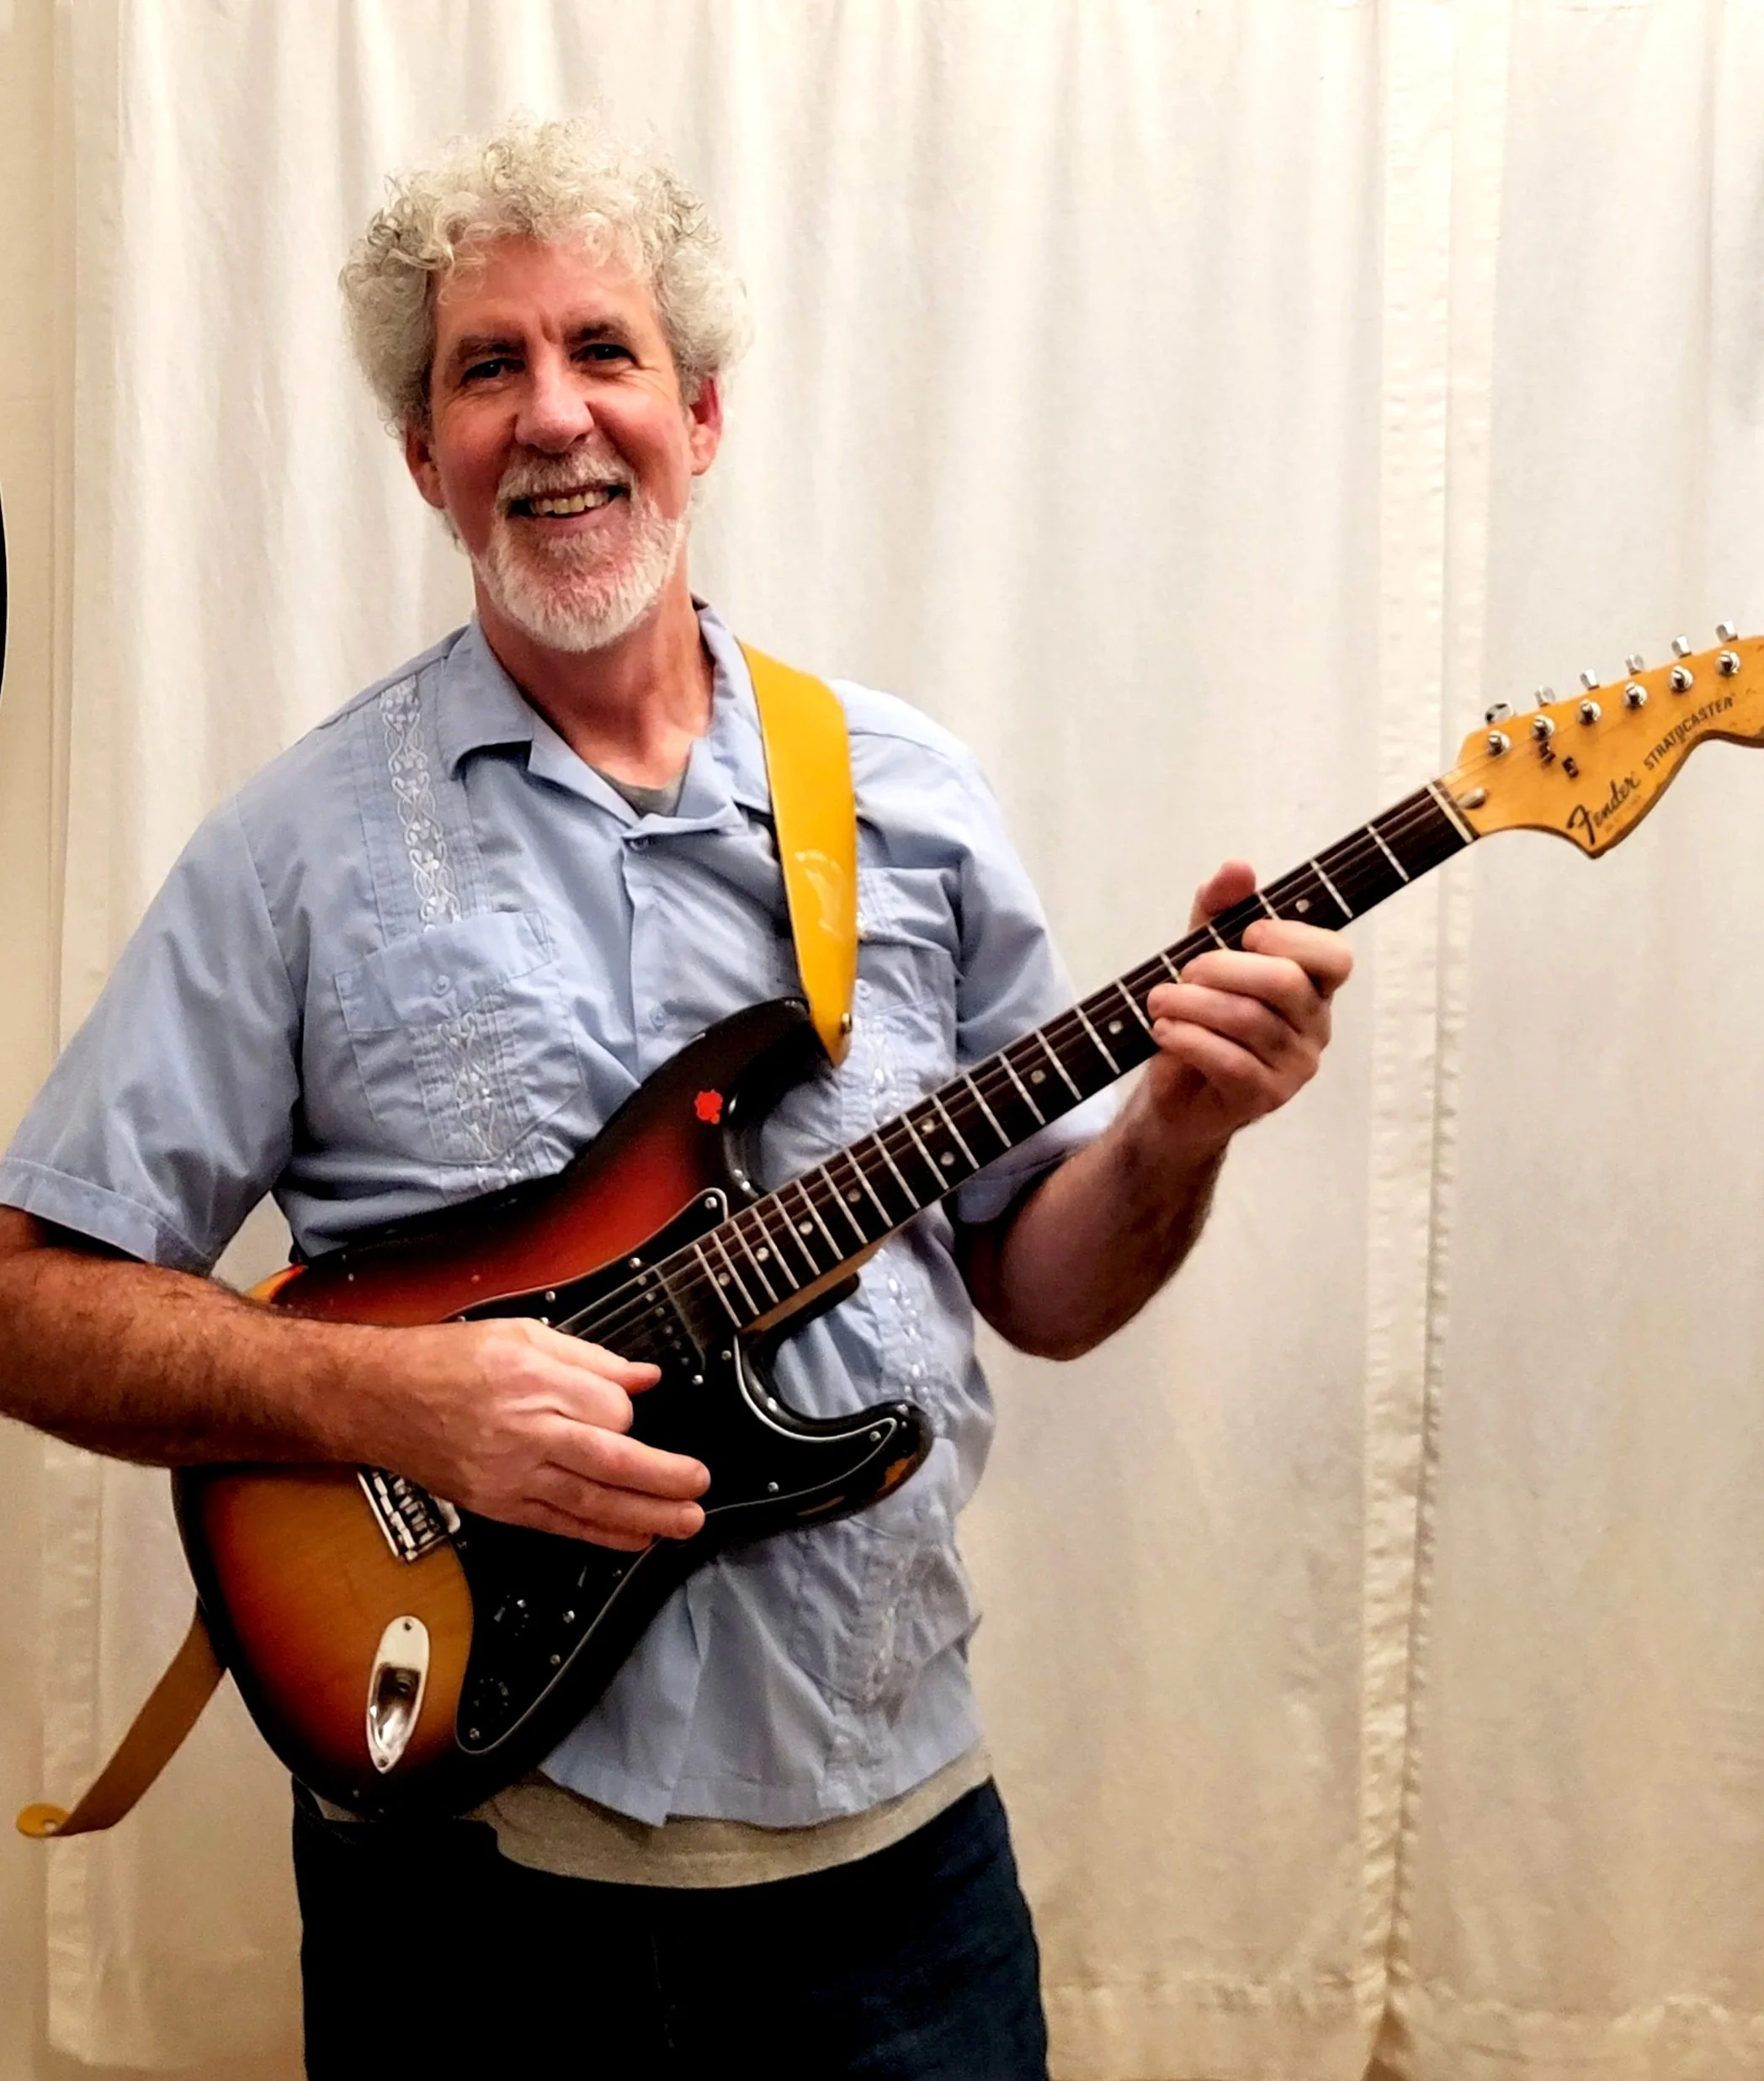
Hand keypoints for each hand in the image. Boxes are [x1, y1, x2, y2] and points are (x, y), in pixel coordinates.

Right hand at [360, 1318, 708, 1549]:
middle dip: (662, 1478)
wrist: (378, 1399)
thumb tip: (644, 1376)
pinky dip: (600, 1534)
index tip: (626, 1408)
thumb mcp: (521, 1334)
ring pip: (590, 1499)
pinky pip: (558, 1524)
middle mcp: (524, 1429)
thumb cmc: (445, 1361)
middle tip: (700, 1487)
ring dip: (645, 1515)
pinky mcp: (497, 1503)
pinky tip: (635, 1538)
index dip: (628, 1412)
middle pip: (609, 1459)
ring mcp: (509, 1473)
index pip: (609, 1407)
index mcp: (533, 1378)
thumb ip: (590, 1358)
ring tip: (685, 1522)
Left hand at [1136, 859, 1352, 1165]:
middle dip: (1223, 968)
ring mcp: (1295, 1067)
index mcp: (1313, 987)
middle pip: (1284, 982)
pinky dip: (1188, 1038)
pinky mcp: (1264, 1098)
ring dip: (1192, 1003)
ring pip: (1249, 1020)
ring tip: (1159, 999)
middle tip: (1184, 971)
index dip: (1291, 938)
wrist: (1174, 1094)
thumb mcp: (1203, 951)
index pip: (1335, 956)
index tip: (1246, 934)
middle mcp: (1315, 1027)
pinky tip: (1164, 1030)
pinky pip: (1230, 1061)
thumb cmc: (1200, 1016)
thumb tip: (1238, 868)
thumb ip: (1221, 909)